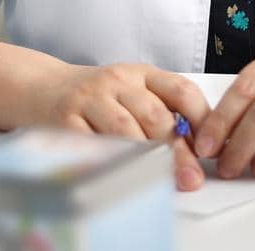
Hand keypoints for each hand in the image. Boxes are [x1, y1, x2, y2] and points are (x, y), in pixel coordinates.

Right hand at [36, 62, 212, 190]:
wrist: (43, 87)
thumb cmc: (97, 96)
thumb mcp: (133, 92)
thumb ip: (163, 112)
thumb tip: (197, 149)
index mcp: (142, 73)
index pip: (181, 90)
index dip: (202, 119)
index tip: (211, 148)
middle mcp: (118, 81)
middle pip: (156, 115)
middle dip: (177, 151)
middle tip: (191, 178)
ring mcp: (90, 98)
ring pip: (126, 130)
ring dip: (147, 160)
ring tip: (162, 180)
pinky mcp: (65, 119)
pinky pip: (92, 144)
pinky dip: (110, 161)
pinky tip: (123, 174)